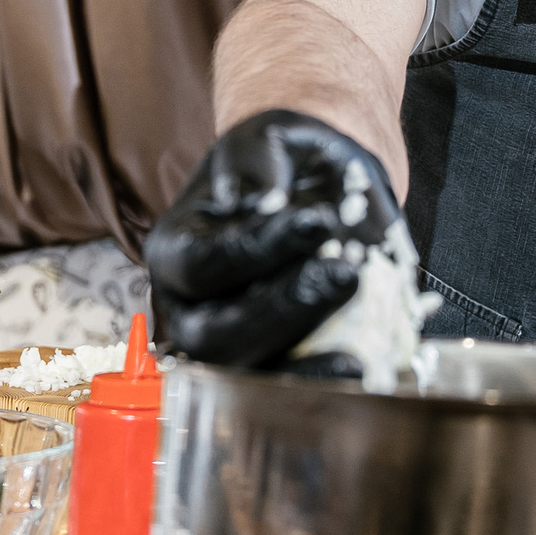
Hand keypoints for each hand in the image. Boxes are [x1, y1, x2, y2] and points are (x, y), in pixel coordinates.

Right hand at [146, 109, 401, 367]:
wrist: (318, 188)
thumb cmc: (283, 163)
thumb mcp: (266, 141)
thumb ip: (256, 161)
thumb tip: (262, 198)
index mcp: (175, 251)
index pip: (201, 266)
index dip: (255, 251)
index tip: (316, 223)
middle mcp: (189, 309)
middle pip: (212, 338)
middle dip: (282, 311)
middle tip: (344, 275)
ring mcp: (227, 347)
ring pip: (245, 380)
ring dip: (301, 365)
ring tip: (355, 347)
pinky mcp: (270, 366)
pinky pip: (285, 393)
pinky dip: (322, 386)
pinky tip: (360, 369)